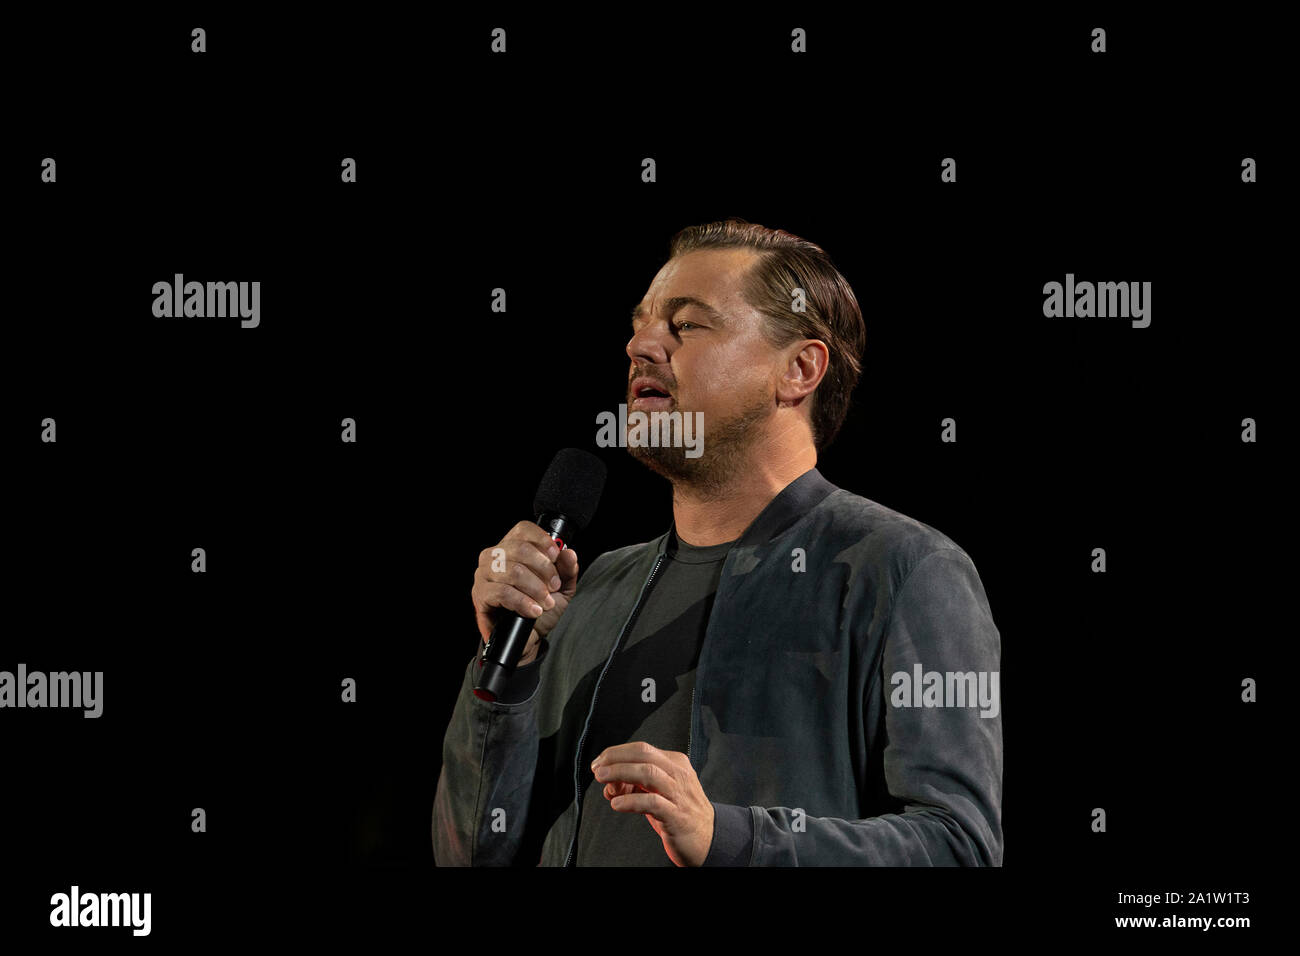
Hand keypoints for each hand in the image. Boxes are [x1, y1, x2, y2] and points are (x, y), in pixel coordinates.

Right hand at [472, 521, 579, 665]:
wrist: (528, 638)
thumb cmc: (540, 608)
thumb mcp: (561, 589)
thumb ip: (567, 570)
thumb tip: (568, 553)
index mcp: (512, 547)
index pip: (523, 529)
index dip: (542, 540)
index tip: (556, 557)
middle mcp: (494, 556)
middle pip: (520, 548)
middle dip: (544, 569)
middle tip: (554, 586)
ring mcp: (484, 574)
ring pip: (513, 570)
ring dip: (535, 588)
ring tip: (545, 602)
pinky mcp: (480, 595)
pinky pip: (502, 592)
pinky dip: (523, 602)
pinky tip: (534, 610)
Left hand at [591, 741, 714, 866]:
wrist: (707, 838)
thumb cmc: (679, 812)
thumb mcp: (659, 791)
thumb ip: (636, 783)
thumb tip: (609, 782)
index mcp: (674, 763)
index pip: (642, 748)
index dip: (616, 752)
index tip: (599, 762)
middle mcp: (678, 774)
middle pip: (644, 754)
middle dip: (616, 758)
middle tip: (597, 769)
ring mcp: (679, 794)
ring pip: (648, 773)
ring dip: (620, 773)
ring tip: (603, 781)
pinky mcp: (677, 815)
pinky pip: (652, 802)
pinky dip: (631, 801)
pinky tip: (617, 804)